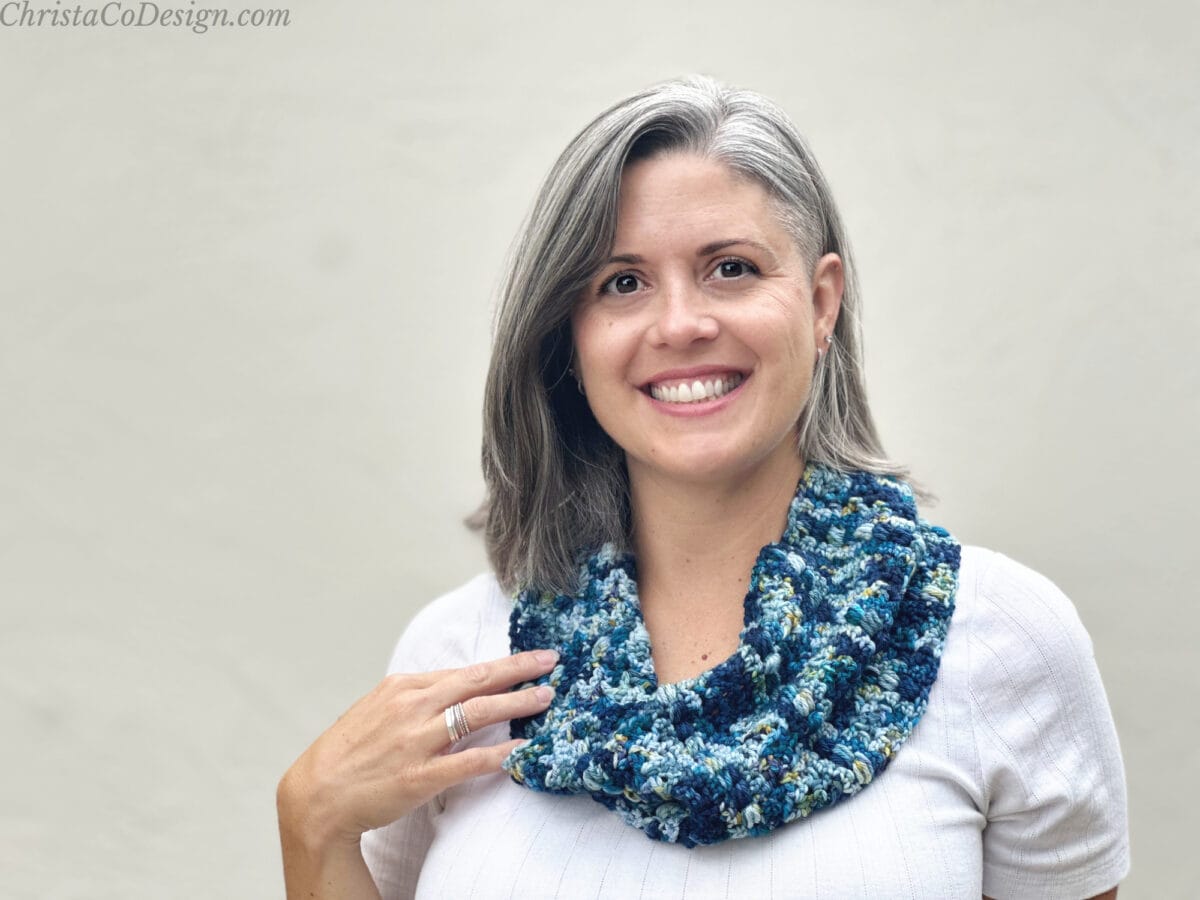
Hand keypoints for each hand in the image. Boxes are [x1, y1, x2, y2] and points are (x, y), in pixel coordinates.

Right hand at [277, 648, 557, 851]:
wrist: (316, 794)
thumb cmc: (349, 752)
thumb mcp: (378, 708)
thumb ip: (417, 697)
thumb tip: (457, 688)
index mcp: (403, 687)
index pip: (464, 671)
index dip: (503, 665)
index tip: (533, 658)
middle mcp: (411, 707)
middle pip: (476, 682)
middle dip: (518, 671)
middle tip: (551, 663)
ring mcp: (415, 741)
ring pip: (477, 714)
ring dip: (516, 705)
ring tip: (545, 699)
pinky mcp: (418, 777)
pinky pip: (468, 761)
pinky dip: (498, 754)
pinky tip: (522, 750)